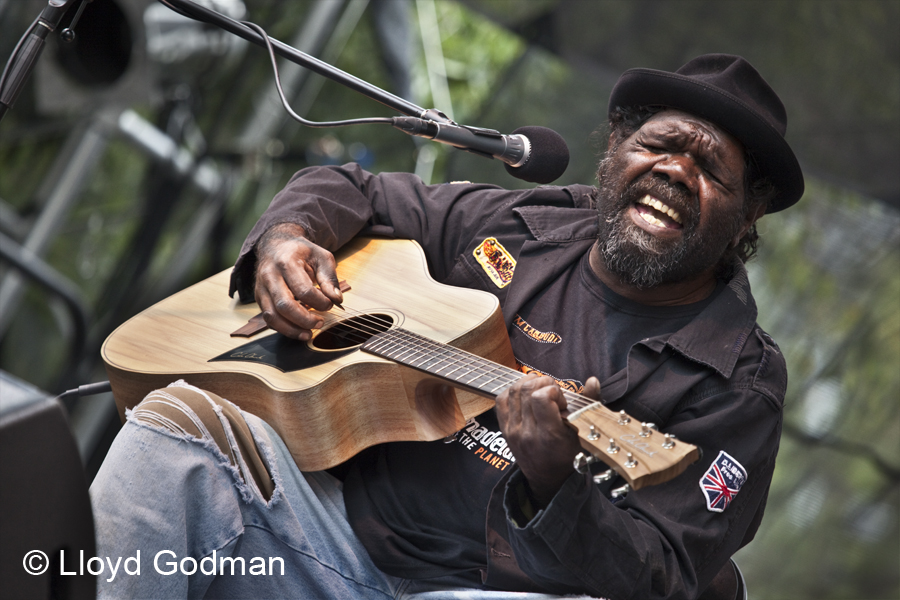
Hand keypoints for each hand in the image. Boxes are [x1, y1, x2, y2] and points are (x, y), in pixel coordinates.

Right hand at [253, 223, 343, 339]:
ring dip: (292, 330)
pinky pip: (268, 319)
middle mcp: (269, 276)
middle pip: (285, 305)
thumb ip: (329, 278)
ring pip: (272, 316)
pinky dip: (283, 328)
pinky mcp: (259, 298)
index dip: (319, 302)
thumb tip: (336, 299)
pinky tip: (297, 330)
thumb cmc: (301, 252)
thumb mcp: (321, 257)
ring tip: (308, 333)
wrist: (276, 246)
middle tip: (320, 323)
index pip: (303, 290)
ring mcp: (261, 288)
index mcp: (286, 262)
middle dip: (305, 320)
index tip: (330, 304)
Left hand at [496, 375, 600, 506]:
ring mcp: (512, 431)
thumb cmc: (568, 455)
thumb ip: (588, 404)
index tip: (561, 399)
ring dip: (528, 383)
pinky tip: (525, 393)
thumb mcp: (583, 433)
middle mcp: (527, 433)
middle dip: (542, 383)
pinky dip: (512, 391)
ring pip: (513, 391)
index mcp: (549, 435)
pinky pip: (501, 400)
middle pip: (526, 390)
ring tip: (540, 388)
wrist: (547, 478)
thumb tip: (592, 380)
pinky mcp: (504, 429)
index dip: (553, 390)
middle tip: (553, 391)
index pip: (541, 398)